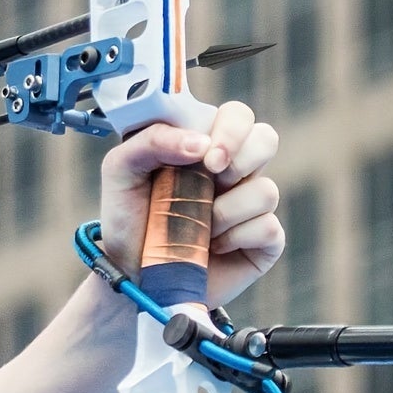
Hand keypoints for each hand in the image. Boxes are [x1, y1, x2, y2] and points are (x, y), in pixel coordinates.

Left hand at [97, 100, 285, 303]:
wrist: (129, 276)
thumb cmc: (128, 219)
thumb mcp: (121, 169)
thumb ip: (152, 140)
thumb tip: (201, 144)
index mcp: (207, 146)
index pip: (238, 116)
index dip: (231, 130)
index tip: (207, 156)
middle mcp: (235, 171)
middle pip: (266, 140)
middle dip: (241, 160)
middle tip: (214, 179)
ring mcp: (250, 206)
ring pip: (267, 191)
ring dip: (228, 212)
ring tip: (201, 227)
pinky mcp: (262, 242)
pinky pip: (270, 229)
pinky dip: (237, 239)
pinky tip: (214, 247)